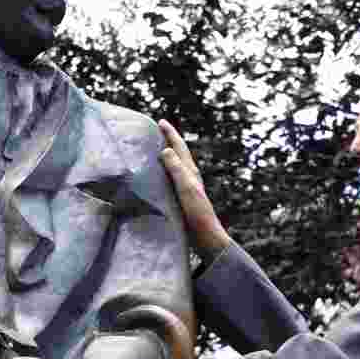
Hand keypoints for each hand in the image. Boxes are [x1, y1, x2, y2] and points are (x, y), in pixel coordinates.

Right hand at [158, 119, 231, 261]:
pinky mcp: (181, 199)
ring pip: (174, 166)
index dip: (170, 134)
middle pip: (178, 154)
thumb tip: (166, 150)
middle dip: (168, 141)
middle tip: (157, 131)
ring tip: (153, 150)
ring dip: (166, 156)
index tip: (160, 122)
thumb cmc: (197, 213)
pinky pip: (170, 179)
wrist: (206, 237)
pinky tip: (156, 178)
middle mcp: (189, 177)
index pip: (179, 148)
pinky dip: (163, 172)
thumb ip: (177, 170)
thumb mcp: (186, 189)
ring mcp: (185, 188)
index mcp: (190, 172)